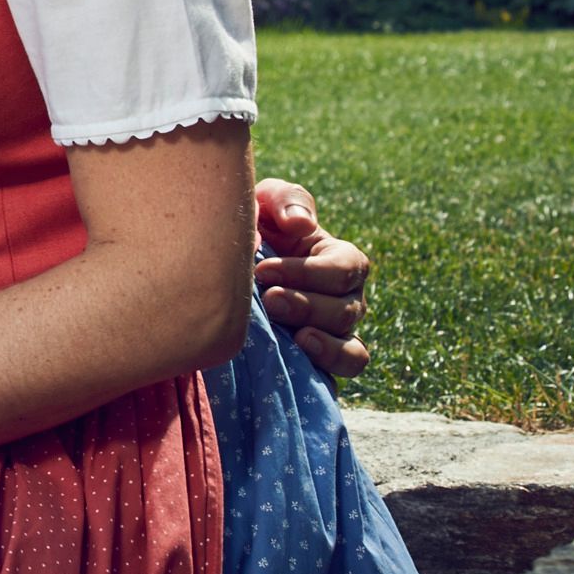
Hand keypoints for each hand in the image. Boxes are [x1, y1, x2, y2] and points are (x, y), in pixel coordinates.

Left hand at [253, 177, 372, 378]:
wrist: (221, 272)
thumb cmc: (251, 229)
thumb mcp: (263, 202)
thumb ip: (285, 201)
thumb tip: (301, 224)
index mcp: (338, 259)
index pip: (346, 267)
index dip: (309, 272)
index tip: (264, 270)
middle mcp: (345, 299)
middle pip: (347, 309)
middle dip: (307, 305)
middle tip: (268, 301)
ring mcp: (335, 335)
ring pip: (351, 348)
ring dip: (322, 342)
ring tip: (292, 336)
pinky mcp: (320, 363)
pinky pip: (344, 372)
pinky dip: (330, 366)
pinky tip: (301, 355)